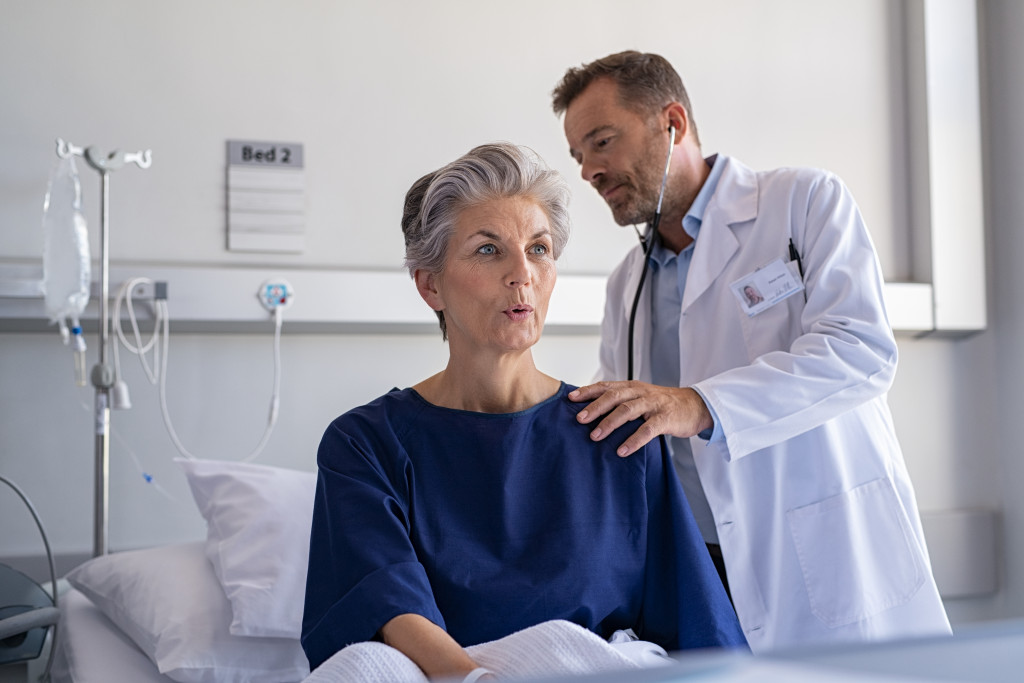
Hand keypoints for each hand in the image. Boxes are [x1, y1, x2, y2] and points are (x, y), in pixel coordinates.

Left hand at [568, 381, 712, 456]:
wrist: (696, 406)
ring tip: (595, 436)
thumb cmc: (662, 405)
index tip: (570, 399)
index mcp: (632, 387)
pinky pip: (648, 429)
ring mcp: (654, 404)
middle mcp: (641, 392)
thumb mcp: (640, 398)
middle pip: (614, 396)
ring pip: (628, 410)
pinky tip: (622, 451)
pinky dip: (634, 440)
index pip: (606, 386)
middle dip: (595, 407)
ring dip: (610, 423)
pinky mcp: (666, 418)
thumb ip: (620, 402)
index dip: (588, 391)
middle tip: (579, 420)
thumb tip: (591, 413)